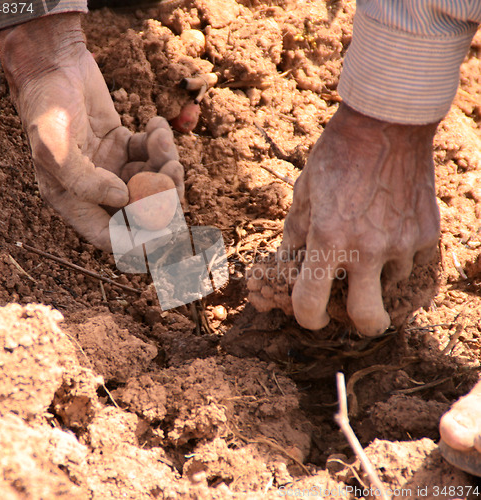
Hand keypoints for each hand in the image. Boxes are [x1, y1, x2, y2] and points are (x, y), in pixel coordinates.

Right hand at [0, 13, 183, 251]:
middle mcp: (96, 190)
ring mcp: (113, 169)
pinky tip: (156, 125)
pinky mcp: (126, 148)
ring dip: (166, 164)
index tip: (165, 231)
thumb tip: (123, 200)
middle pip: (140, 213)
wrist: (53, 64)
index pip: (111, 237)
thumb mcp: (56, 147)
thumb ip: (85, 182)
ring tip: (162, 139)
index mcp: (73, 200)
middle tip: (174, 173)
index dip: (140, 242)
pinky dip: (160, 143)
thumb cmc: (47, 106)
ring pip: (152, 183)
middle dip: (163, 197)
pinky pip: (152, 156)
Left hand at [280, 103, 439, 335]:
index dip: (307, 317)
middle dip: (358, 325)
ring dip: (378, 279)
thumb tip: (288, 265)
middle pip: (367, 320)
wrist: (387, 124)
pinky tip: (390, 233)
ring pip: (391, 287)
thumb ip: (296, 235)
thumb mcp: (305, 192)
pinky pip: (413, 263)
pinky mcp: (427, 233)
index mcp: (328, 238)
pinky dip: (399, 258)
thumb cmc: (337, 156)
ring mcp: (401, 243)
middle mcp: (366, 248)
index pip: (311, 302)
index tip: (311, 314)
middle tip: (353, 314)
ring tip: (370, 247)